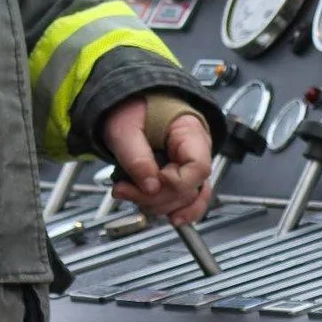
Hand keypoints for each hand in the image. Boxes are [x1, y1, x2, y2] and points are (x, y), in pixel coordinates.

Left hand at [102, 97, 213, 224]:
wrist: (129, 104)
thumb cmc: (130, 108)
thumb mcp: (124, 128)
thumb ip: (136, 157)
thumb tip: (150, 187)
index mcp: (190, 132)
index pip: (198, 167)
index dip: (176, 181)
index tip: (154, 178)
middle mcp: (196, 152)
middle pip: (189, 189)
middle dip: (155, 197)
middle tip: (124, 189)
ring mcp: (188, 165)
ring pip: (185, 199)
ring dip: (156, 204)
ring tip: (127, 193)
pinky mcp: (179, 176)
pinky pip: (186, 199)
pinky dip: (174, 209)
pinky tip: (166, 217)